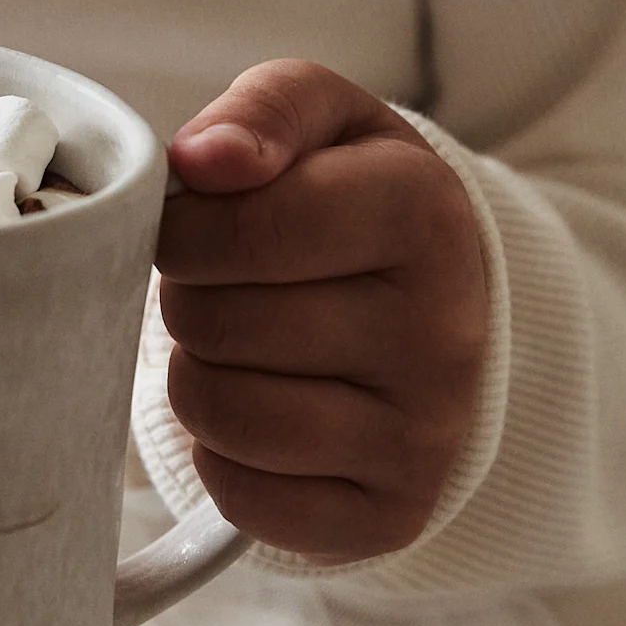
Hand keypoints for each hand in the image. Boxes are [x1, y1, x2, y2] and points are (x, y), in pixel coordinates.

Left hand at [156, 62, 486, 564]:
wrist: (441, 303)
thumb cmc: (352, 198)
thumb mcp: (322, 122)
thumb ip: (261, 112)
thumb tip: (202, 161)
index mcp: (424, 211)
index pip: (242, 229)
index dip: (183, 231)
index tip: (193, 228)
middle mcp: (443, 330)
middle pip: (220, 325)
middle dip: (190, 301)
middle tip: (224, 289)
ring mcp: (426, 433)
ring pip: (224, 416)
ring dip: (197, 378)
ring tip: (237, 347)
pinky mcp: (395, 513)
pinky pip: (243, 498)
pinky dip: (221, 457)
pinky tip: (261, 411)